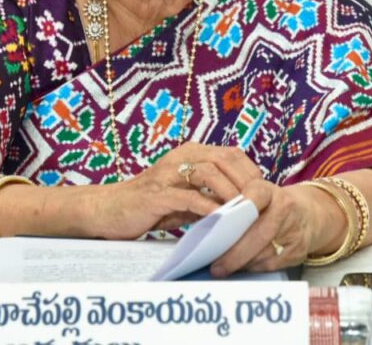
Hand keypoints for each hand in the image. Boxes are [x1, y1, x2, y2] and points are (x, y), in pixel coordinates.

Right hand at [89, 142, 263, 239]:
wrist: (108, 210)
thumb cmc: (148, 205)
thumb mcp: (183, 196)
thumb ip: (207, 196)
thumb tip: (240, 207)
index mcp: (188, 153)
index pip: (230, 153)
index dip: (250, 170)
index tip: (264, 191)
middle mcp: (179, 157)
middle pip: (224, 159)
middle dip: (246, 180)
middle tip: (260, 202)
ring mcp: (167, 174)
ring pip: (208, 173)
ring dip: (230, 191)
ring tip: (244, 210)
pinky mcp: (156, 195)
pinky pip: (187, 197)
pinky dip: (207, 207)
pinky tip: (219, 219)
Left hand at [209, 179, 322, 276]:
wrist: (307, 214)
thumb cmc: (269, 206)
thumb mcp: (255, 196)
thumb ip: (235, 206)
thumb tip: (207, 226)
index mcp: (269, 190)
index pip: (254, 197)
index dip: (237, 210)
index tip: (219, 225)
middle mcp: (285, 207)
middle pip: (259, 233)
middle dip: (235, 253)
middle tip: (215, 266)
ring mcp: (294, 230)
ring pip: (264, 253)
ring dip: (241, 264)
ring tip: (223, 268)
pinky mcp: (298, 250)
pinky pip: (271, 264)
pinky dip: (253, 268)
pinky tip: (241, 269)